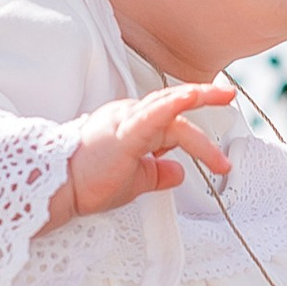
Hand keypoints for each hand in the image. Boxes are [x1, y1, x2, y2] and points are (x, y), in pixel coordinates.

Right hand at [45, 81, 236, 228]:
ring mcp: (125, 121)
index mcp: (131, 125)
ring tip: (223, 97)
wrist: (57, 189)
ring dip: (197, 101)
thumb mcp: (134, 180)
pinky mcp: (123, 133)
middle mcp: (128, 116)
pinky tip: (191, 96)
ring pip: (168, 107)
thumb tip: (180, 172)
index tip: (219, 154)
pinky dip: (174, 104)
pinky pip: (153, 114)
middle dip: (203, 98)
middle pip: (172, 106)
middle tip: (229, 96)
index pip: (170, 121)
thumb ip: (157, 172)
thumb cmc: (87, 184)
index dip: (197, 134)